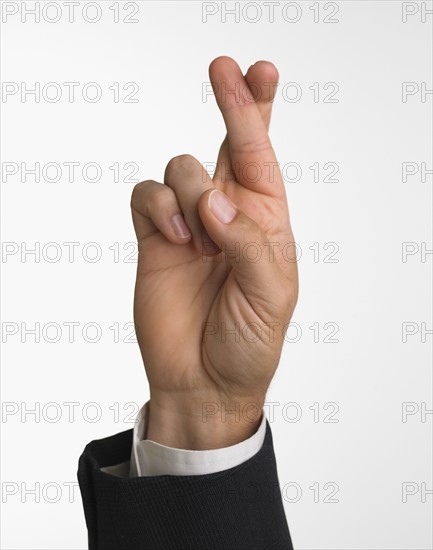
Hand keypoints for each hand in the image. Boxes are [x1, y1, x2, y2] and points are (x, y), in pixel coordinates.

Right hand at [131, 57, 297, 448]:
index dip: (258, 110)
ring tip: (198, 238)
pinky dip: (158, 208)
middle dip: (230, 100)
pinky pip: (146, 195)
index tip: (257, 70)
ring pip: (181, 167)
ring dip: (188, 192)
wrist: (203, 380)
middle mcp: (226, 214)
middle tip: (224, 64)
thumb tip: (213, 201)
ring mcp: (188, 223)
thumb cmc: (248, 341)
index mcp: (264, 221)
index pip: (262, 155)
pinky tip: (174, 238)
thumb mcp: (271, 293)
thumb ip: (248, 241)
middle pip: (226, 141)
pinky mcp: (154, 237)